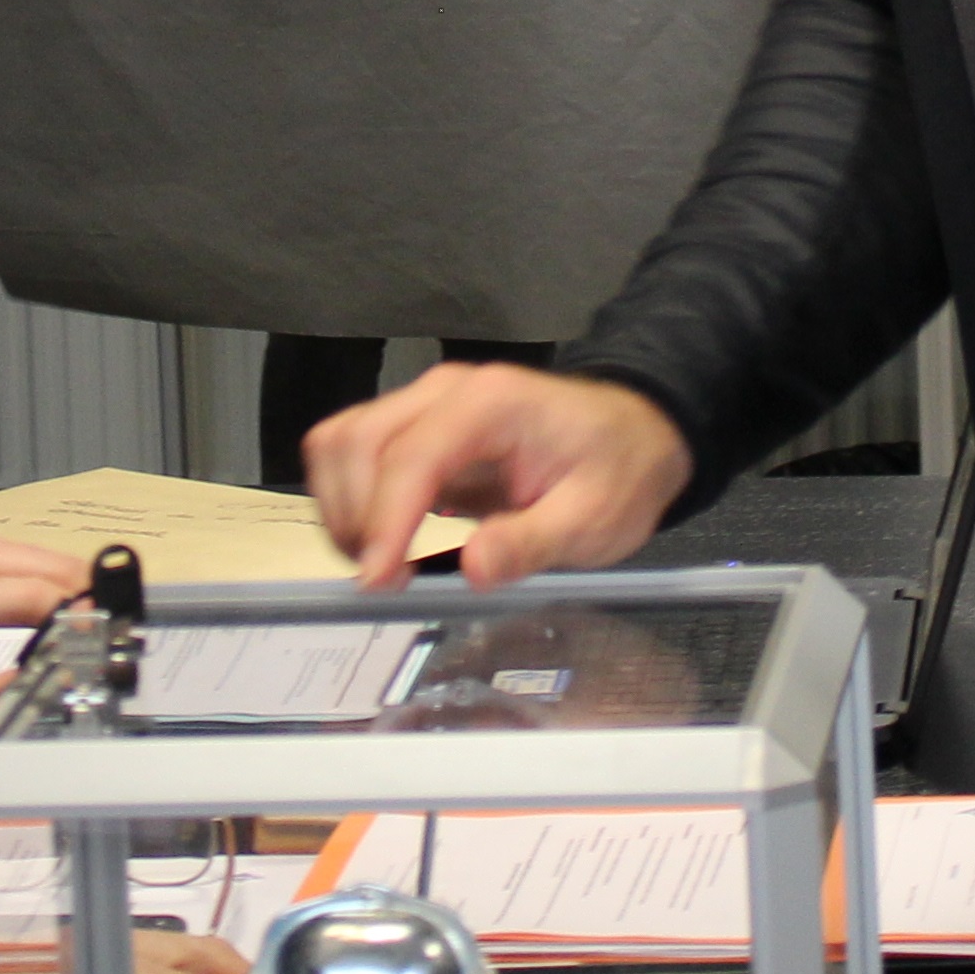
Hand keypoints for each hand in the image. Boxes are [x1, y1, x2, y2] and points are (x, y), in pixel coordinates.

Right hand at [306, 361, 692, 587]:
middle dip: (358, 517)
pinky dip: (348, 495)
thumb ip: (533, 542)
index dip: (386, 521)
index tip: (379, 579)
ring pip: (342, 440)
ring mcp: (425, 404)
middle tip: (384, 581)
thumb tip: (473, 568)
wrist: (631, 435)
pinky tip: (378, 538)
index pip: (413, 456)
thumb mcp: (595, 519)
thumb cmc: (616, 470)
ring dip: (343, 506)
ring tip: (377, 562)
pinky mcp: (414, 426)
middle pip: (360, 440)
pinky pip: (353, 449)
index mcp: (492, 404)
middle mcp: (446, 392)